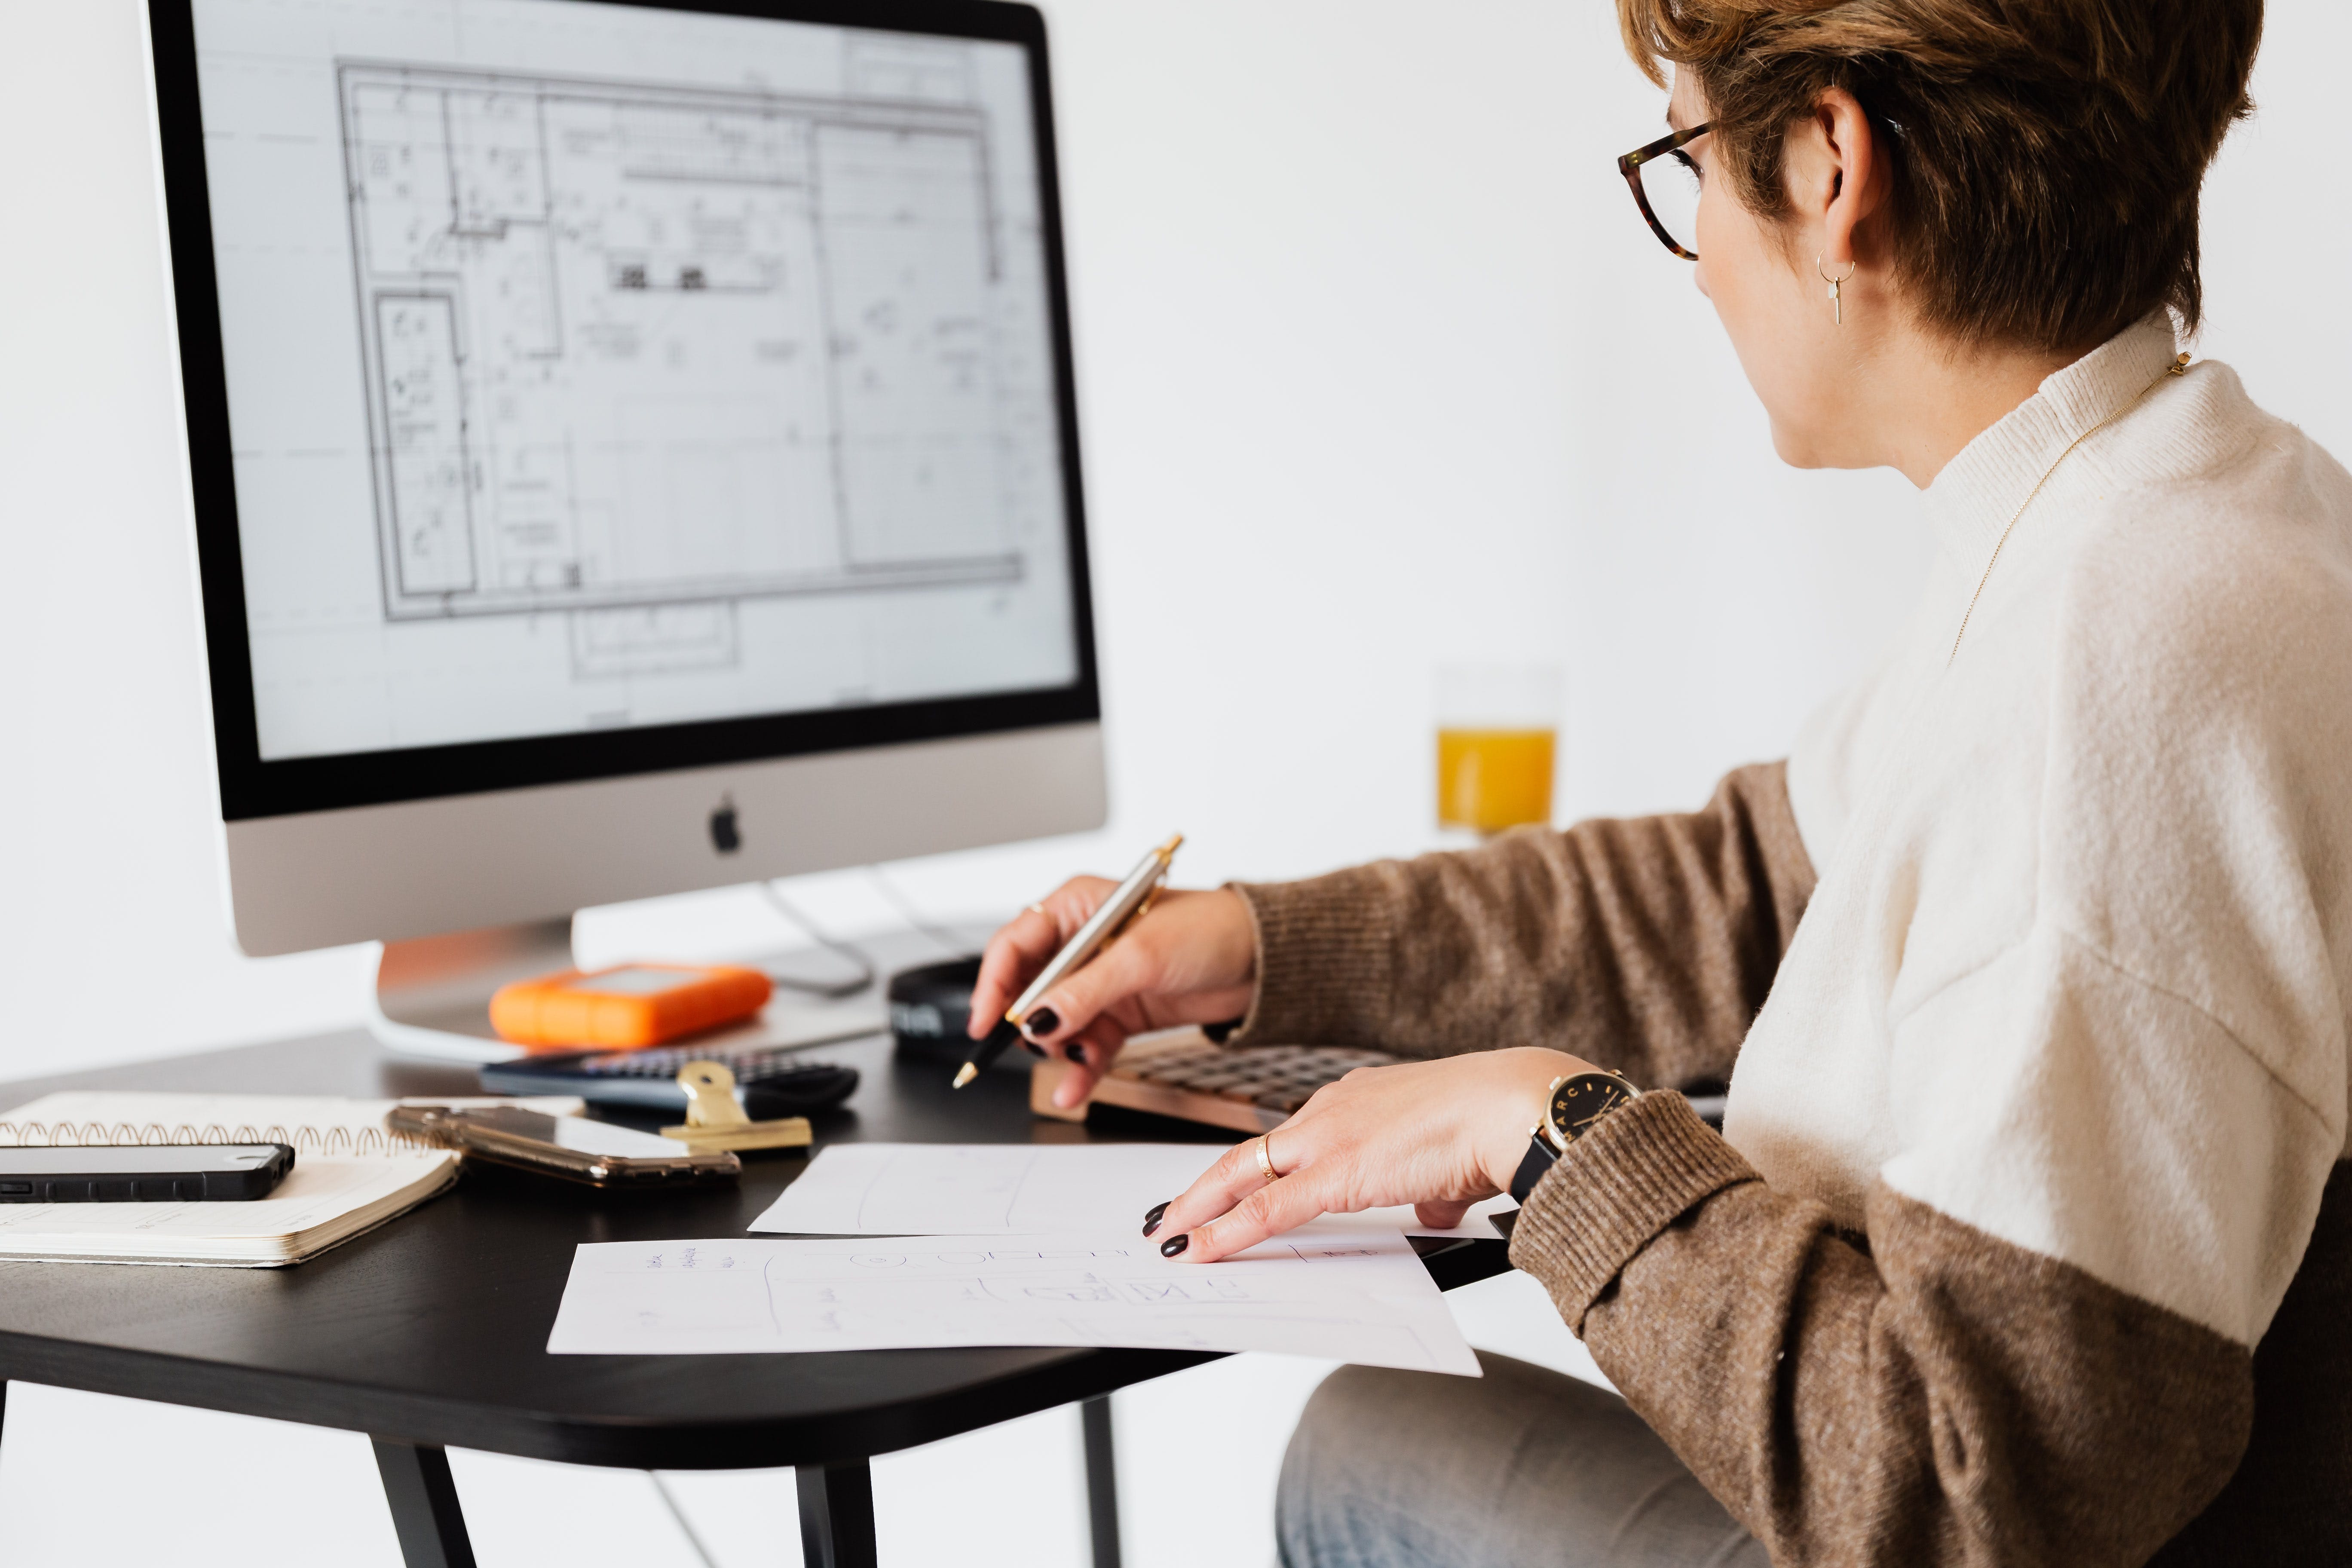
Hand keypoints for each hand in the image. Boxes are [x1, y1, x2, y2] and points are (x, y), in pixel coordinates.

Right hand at [970, 880, 1256, 1108]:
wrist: (1261, 961)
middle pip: (1028, 988)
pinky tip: (1074, 1088)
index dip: (993, 983)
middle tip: (1039, 1043)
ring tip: (1074, 1062)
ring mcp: (1099, 982)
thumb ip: (1084, 991)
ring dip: (1058, 1050)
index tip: (986, 1022)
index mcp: (1075, 907)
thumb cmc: (1209, 930)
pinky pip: (1085, 1045)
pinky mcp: (1118, 1014)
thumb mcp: (1141, 957)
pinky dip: (1079, 1068)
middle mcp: (1081, 944)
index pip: (1014, 944)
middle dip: (1030, 1021)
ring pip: (1056, 1024)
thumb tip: (1036, 1018)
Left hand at [1143, 1047, 1594, 1261]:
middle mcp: (1333, 1109)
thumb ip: (1429, 1186)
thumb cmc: (1492, 1125)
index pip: (1291, 1137)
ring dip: (1200, 1208)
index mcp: (1360, 1100)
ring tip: (1169, 1236)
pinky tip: (1198, 1249)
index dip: (1254, 1166)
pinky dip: (1226, 1231)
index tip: (1230, 1184)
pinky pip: (1266, 1208)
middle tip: (1170, 1211)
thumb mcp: (1449, 1161)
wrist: (1510, 1106)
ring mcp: (1328, 1138)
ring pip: (1243, 1174)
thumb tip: (1431, 1207)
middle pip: (1251, 1151)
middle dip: (1205, 1186)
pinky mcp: (1335, 1173)